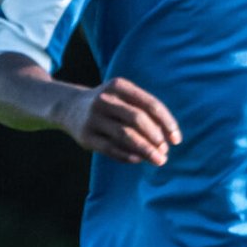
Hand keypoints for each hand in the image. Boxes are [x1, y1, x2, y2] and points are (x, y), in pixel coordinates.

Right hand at [62, 77, 181, 165]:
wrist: (69, 107)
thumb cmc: (109, 105)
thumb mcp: (124, 97)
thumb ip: (145, 112)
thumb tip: (168, 139)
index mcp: (118, 86)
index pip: (150, 104)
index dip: (166, 122)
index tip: (176, 139)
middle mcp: (104, 99)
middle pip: (137, 119)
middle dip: (156, 137)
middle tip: (165, 151)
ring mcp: (93, 118)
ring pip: (125, 135)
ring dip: (145, 150)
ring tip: (159, 160)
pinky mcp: (86, 136)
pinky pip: (111, 149)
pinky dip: (127, 156)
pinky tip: (139, 160)